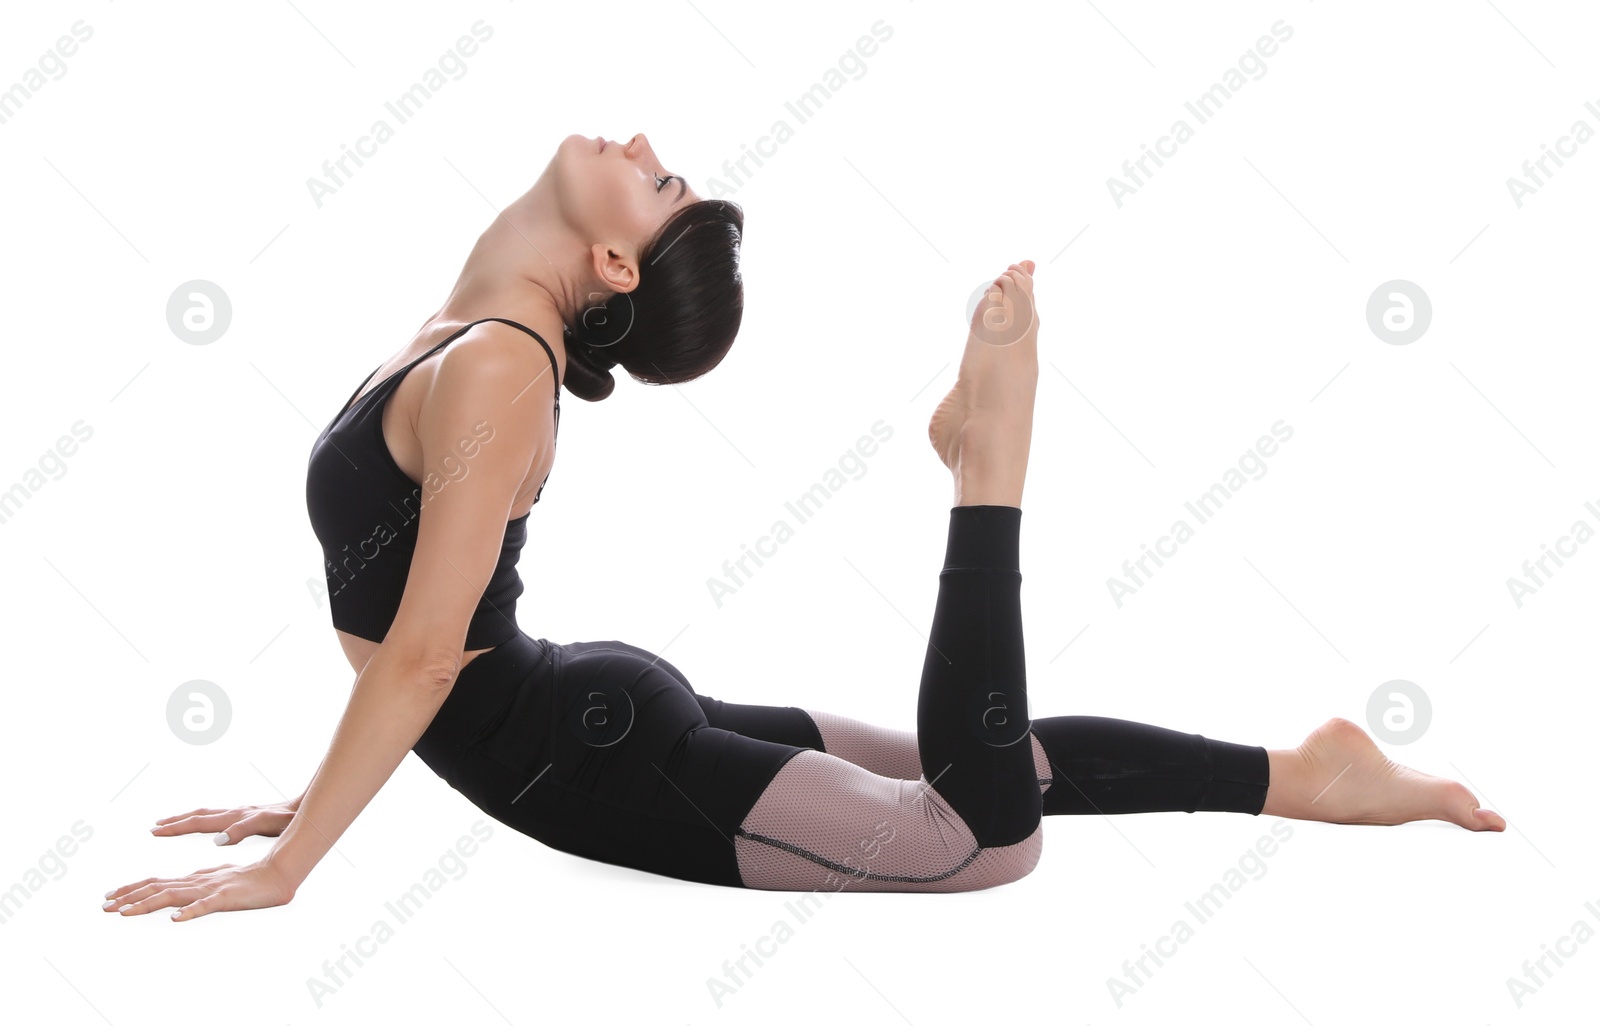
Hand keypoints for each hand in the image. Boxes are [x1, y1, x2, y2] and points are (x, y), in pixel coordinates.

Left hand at [102, 861, 295, 920]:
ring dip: (146, 904)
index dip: (133, 890)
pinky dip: (189, 911)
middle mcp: (197, 882)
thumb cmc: (252, 880)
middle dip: (129, 896)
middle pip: (157, 887)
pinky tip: (175, 920)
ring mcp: (210, 889)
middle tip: (104, 905)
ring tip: (124, 913)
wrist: (279, 874)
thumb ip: (200, 888)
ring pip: (172, 895)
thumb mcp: (220, 883)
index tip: (111, 897)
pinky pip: (205, 905)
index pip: (158, 882)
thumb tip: (179, 900)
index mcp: (195, 879)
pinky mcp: (225, 897)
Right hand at [151, 800, 297, 845]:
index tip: (155, 830)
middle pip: (198, 816)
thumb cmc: (286, 819)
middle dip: (176, 822)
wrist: (302, 808)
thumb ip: (242, 831)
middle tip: (154, 827)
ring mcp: (239, 813)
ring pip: (206, 814)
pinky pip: (217, 817)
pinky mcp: (245, 816)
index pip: (199, 822)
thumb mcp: (265, 825)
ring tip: (171, 823)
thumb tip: (216, 841)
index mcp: (234, 817)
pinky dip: (203, 820)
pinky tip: (204, 825)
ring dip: (187, 818)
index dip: (177, 828)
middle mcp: (233, 813)